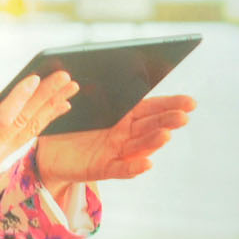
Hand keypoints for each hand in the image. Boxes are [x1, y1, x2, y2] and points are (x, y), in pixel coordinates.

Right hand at [0, 73, 76, 208]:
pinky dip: (42, 123)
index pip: (2, 118)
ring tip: (69, 91)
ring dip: (50, 109)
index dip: (20, 97)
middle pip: (22, 123)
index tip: (35, 78)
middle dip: (45, 98)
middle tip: (65, 77)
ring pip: (28, 132)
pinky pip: (24, 139)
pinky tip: (56, 110)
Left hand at [34, 94, 194, 200]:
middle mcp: (124, 135)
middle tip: (184, 116)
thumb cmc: (68, 127)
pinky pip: (120, 168)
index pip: (150, 108)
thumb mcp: (80, 108)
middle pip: (149, 126)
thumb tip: (101, 70)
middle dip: (167, 120)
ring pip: (138, 146)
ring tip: (166, 134)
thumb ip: (93, 93)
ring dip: (153, 141)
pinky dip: (134, 166)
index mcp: (122, 116)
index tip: (190, 102)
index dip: (170, 105)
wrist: (48, 153)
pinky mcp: (102, 168)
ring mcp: (115, 152)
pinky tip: (147, 163)